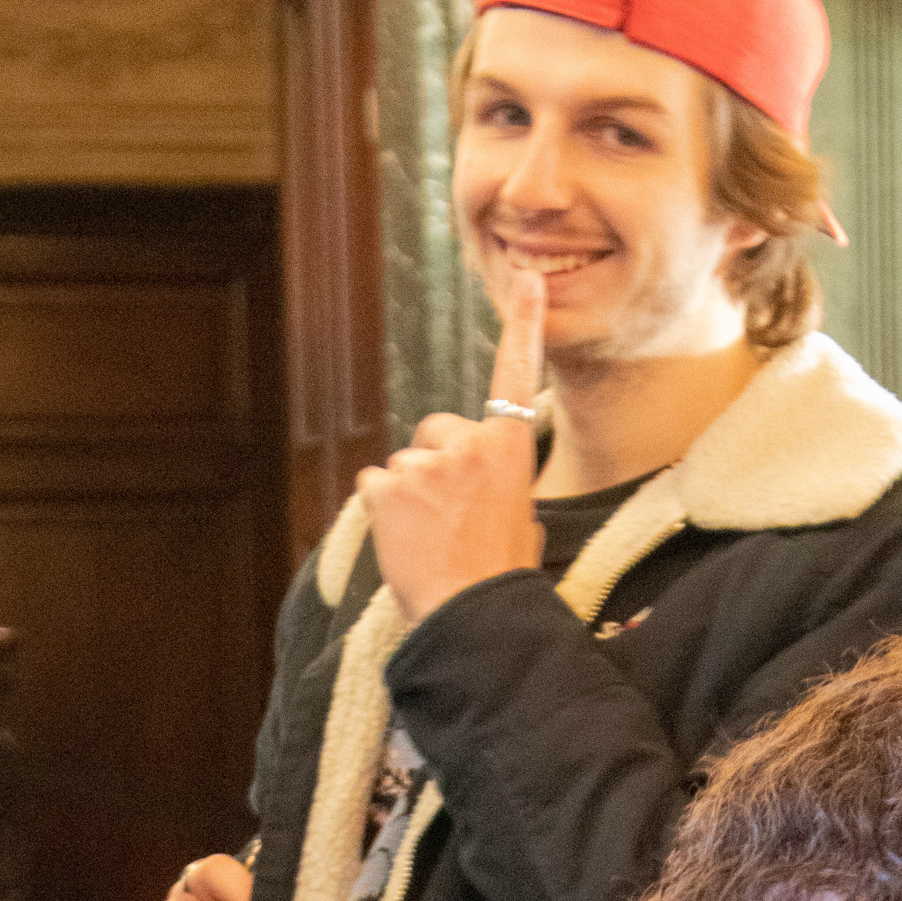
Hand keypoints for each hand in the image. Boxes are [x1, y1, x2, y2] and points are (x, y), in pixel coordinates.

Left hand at [359, 272, 547, 626]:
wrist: (473, 620)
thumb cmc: (501, 581)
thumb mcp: (524, 526)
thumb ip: (503, 488)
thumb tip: (483, 490)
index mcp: (509, 451)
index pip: (516, 376)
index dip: (521, 326)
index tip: (526, 280)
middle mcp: (468, 444)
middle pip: (436, 431)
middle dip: (437, 466)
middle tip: (450, 520)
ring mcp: (425, 463)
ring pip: (404, 465)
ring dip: (409, 498)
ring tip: (430, 542)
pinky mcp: (387, 486)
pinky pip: (375, 486)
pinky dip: (383, 513)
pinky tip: (405, 543)